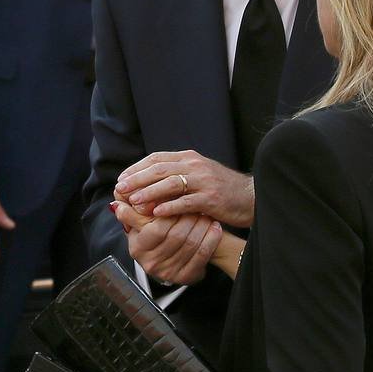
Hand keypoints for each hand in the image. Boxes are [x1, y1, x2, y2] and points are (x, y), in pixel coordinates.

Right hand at [114, 201, 220, 285]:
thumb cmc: (155, 235)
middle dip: (190, 218)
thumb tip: (116, 204)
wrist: (171, 258)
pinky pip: (202, 256)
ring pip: (191, 244)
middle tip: (198, 205)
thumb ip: (132, 213)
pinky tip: (215, 228)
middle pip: (177, 236)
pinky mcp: (185, 278)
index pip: (156, 229)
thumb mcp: (140, 225)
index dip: (170, 213)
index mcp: (138, 248)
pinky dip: (211, 240)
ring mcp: (169, 272)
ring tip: (207, 214)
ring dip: (203, 227)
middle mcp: (151, 263)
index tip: (180, 199)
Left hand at [116, 150, 254, 227]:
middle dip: (137, 179)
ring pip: (171, 184)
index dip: (136, 168)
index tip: (122, 179)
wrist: (251, 196)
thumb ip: (175, 176)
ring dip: (150, 192)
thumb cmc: (220, 189)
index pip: (157, 158)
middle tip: (121, 189)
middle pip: (160, 169)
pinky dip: (170, 207)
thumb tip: (144, 183)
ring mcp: (204, 181)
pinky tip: (156, 213)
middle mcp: (195, 166)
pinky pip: (186, 202)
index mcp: (189, 158)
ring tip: (134, 201)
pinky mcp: (211, 198)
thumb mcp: (197, 175)